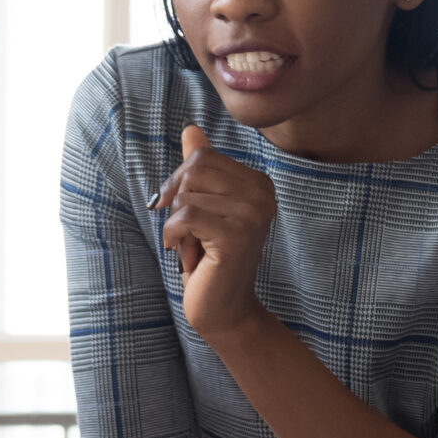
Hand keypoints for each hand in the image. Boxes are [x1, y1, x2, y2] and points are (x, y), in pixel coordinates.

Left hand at [153, 125, 276, 346]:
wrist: (222, 308)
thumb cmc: (209, 257)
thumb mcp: (202, 207)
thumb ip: (200, 168)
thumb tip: (190, 129)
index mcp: (258, 183)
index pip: (202, 157)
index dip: (180, 184)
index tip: (186, 214)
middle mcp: (263, 195)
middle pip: (193, 171)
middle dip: (179, 204)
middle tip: (193, 234)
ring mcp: (253, 214)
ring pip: (186, 195)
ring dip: (177, 226)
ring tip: (197, 247)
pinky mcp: (236, 235)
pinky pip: (184, 216)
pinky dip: (174, 236)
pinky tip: (188, 255)